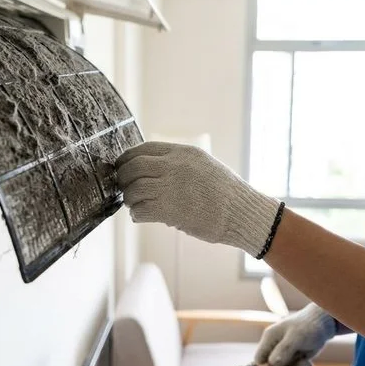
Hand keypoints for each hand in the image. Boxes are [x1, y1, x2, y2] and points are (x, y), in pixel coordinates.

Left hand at [115, 141, 281, 256]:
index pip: (143, 149)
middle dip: (123, 177)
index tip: (122, 166)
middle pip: (134, 166)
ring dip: (129, 198)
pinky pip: (140, 210)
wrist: (242, 213)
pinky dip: (136, 214)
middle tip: (123, 187)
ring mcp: (171, 187)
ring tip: (134, 204)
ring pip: (134, 189)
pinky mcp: (170, 210)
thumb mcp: (204, 165)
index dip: (127, 158)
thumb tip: (151, 170)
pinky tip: (141, 216)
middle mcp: (175, 166)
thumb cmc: (226, 193)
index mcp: (183, 152)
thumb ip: (179, 164)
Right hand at [255, 303, 336, 365]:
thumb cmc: (308, 326)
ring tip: (307, 363)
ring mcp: (282, 355)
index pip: (258, 360)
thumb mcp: (297, 336)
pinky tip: (308, 362)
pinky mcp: (291, 361)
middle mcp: (273, 348)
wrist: (323, 325)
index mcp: (269, 339)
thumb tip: (272, 364)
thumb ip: (284, 350)